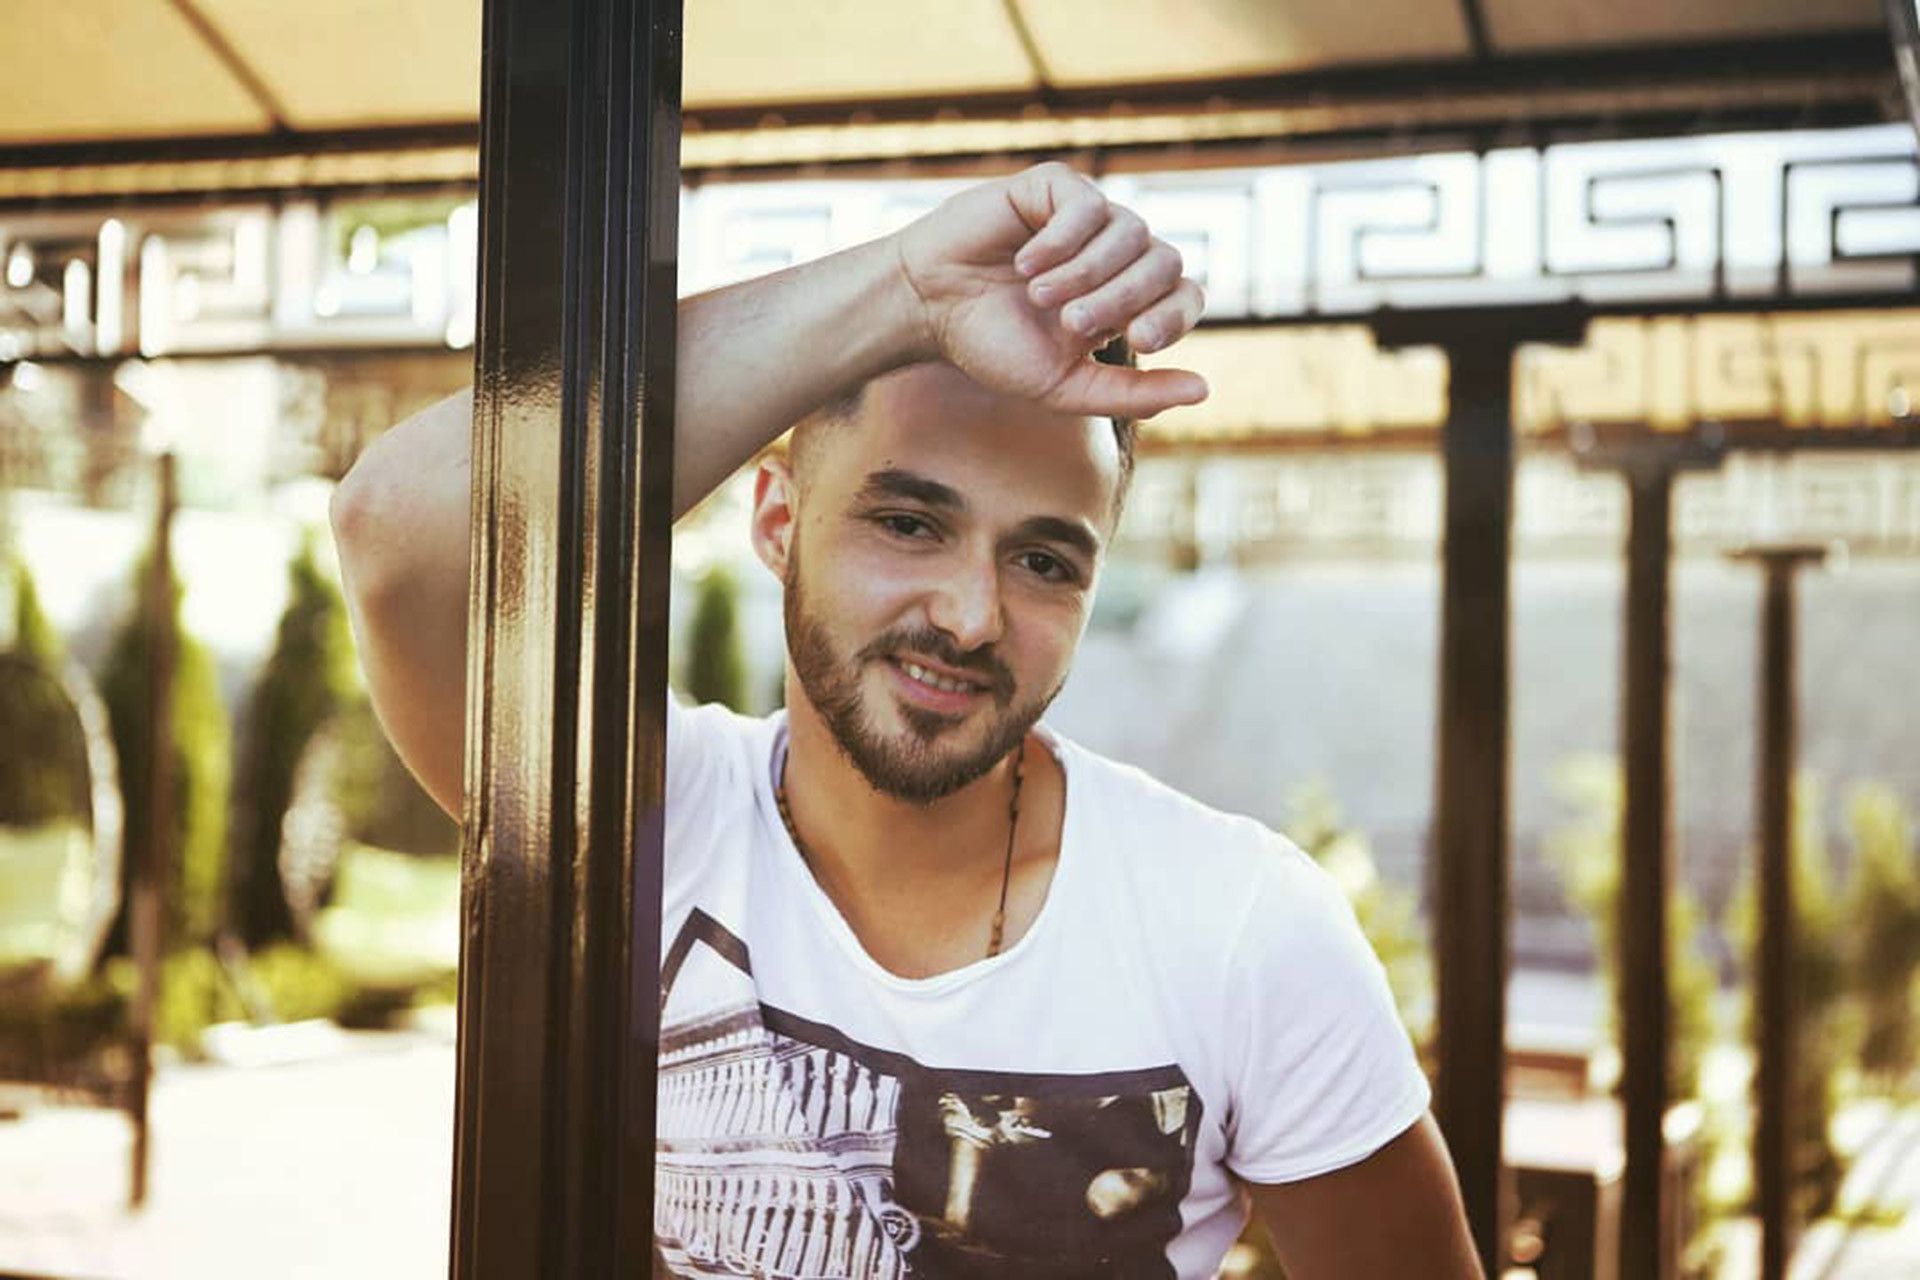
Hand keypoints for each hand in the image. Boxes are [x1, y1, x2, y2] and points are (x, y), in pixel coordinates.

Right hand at [892, 163, 1208, 419]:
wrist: (927, 309)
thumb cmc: (992, 346)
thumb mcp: (1064, 386)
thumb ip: (1132, 394)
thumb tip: (1205, 391)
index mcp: (1126, 301)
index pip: (1185, 295)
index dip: (1172, 316)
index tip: (1135, 341)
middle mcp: (1116, 254)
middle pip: (1165, 262)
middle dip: (1121, 299)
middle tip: (1071, 324)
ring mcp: (1087, 218)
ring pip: (1131, 232)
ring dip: (1088, 271)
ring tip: (1041, 296)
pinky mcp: (1054, 188)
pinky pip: (1088, 204)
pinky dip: (1062, 239)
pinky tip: (1026, 262)